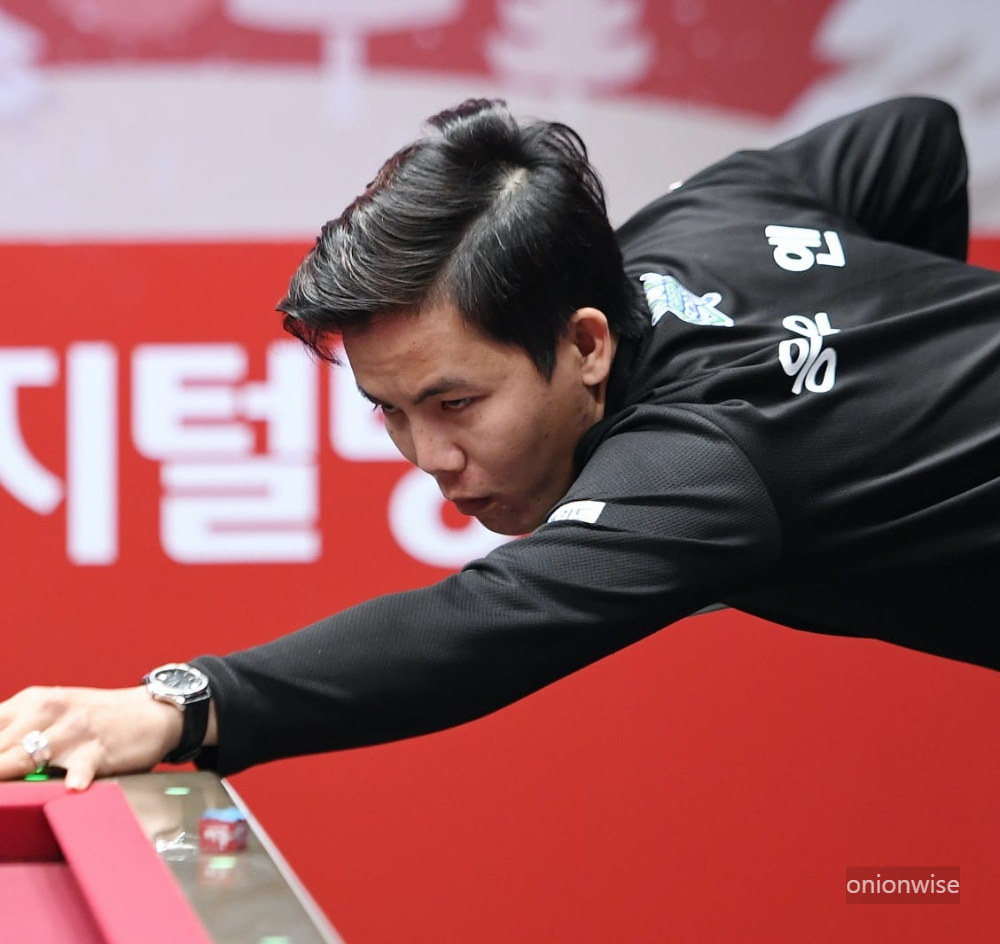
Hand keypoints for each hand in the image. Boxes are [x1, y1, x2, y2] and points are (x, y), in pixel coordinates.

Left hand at [0, 686, 182, 789]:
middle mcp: (47, 711)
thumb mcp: (52, 713)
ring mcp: (72, 730)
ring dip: (3, 773)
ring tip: (0, 794)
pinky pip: (80, 767)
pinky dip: (75, 779)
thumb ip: (15, 731)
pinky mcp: (98, 748)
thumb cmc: (96, 719)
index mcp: (31, 701)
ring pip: (24, 755)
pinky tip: (72, 788)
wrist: (151, 712)